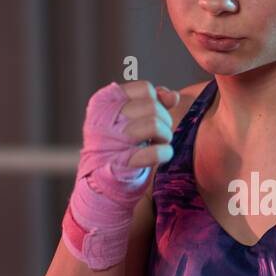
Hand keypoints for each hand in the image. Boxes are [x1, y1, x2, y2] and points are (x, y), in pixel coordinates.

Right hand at [63, 80, 180, 269]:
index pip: (144, 89)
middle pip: (152, 106)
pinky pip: (156, 151)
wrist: (101, 186)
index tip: (152, 117)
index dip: (156, 103)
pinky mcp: (120, 164)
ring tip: (159, 144)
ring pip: (154, 124)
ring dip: (164, 136)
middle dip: (164, 121)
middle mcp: (103, 118)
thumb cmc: (120, 147)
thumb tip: (174, 96)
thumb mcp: (131, 119)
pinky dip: (165, 153)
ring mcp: (110, 141)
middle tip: (159, 135)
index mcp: (103, 102)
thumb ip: (152, 102)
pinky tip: (162, 156)